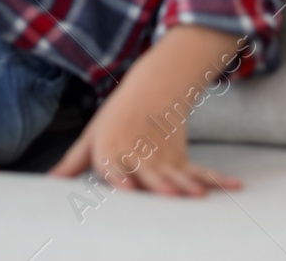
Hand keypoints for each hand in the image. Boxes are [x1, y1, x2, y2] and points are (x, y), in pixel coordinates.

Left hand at [47, 80, 241, 195]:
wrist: (151, 90)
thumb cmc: (114, 120)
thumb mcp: (90, 137)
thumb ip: (72, 163)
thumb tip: (48, 183)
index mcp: (112, 151)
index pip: (114, 167)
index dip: (120, 178)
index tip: (126, 188)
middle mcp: (139, 156)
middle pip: (149, 174)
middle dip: (159, 185)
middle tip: (170, 196)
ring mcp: (164, 159)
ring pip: (178, 175)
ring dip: (189, 185)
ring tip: (199, 196)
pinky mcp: (183, 160)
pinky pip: (203, 172)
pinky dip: (219, 180)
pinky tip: (236, 187)